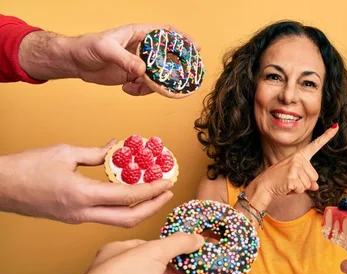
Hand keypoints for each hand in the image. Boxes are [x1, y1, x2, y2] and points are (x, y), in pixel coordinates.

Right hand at [0, 141, 172, 226]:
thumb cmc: (26, 168)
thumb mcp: (65, 152)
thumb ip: (97, 153)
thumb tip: (119, 148)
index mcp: (82, 195)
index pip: (128, 197)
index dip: (152, 190)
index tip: (168, 182)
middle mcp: (83, 213)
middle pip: (129, 219)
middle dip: (153, 207)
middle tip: (168, 193)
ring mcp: (78, 219)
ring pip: (118, 221)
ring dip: (140, 209)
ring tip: (154, 193)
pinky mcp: (73, 219)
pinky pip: (106, 216)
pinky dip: (123, 207)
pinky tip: (129, 193)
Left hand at [20, 24, 176, 95]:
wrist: (75, 61)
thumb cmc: (88, 47)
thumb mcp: (106, 49)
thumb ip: (126, 59)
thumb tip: (143, 71)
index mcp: (139, 34)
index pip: (166, 33)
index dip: (182, 39)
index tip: (195, 48)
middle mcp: (142, 48)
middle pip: (168, 57)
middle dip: (175, 68)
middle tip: (181, 79)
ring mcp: (139, 63)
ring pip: (158, 75)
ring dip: (154, 85)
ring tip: (141, 87)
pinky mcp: (133, 76)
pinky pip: (146, 86)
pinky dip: (140, 91)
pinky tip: (127, 89)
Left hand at [83, 233, 215, 273]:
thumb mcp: (153, 251)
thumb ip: (178, 243)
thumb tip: (198, 238)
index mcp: (124, 251)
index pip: (153, 244)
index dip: (175, 242)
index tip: (196, 241)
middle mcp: (129, 271)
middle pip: (162, 263)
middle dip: (184, 261)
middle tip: (207, 256)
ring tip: (212, 272)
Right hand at [257, 125, 338, 199]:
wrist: (264, 185)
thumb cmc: (280, 180)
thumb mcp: (295, 177)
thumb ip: (307, 180)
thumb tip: (316, 186)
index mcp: (300, 155)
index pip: (316, 145)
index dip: (327, 136)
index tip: (336, 126)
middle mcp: (299, 158)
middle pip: (315, 176)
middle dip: (305, 183)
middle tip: (291, 180)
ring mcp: (295, 166)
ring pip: (309, 184)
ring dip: (300, 188)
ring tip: (288, 183)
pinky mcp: (292, 177)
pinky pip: (302, 189)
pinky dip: (295, 192)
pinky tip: (287, 187)